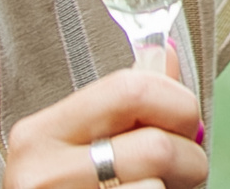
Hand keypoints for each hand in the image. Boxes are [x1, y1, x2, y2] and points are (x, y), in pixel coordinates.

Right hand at [3, 67, 206, 188]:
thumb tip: (168, 54)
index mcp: (39, 134)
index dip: (178, 103)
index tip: (183, 123)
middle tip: (183, 172)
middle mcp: (38, 176)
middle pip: (156, 147)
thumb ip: (129, 102)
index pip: (132, 88)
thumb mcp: (90, 146)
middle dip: (191, 160)